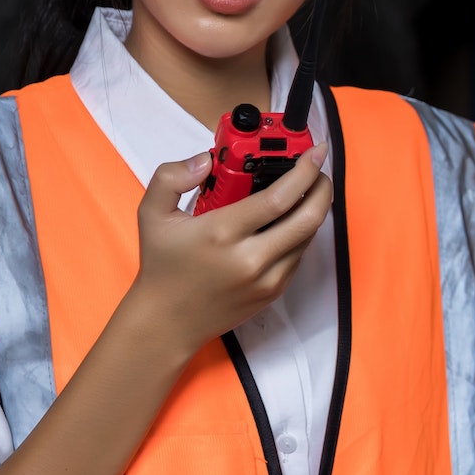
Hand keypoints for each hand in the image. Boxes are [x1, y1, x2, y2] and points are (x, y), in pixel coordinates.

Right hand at [126, 144, 332, 353]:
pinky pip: (299, 256)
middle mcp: (250, 258)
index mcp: (222, 233)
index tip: (315, 153)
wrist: (167, 321)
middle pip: (307, 218)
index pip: (277, 198)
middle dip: (322, 188)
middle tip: (319, 170)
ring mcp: (266, 279)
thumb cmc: (162, 266)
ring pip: (307, 237)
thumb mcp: (152, 215)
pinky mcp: (273, 292)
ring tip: (306, 191)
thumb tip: (205, 160)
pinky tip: (291, 220)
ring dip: (314, 210)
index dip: (304, 172)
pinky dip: (301, 234)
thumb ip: (171, 177)